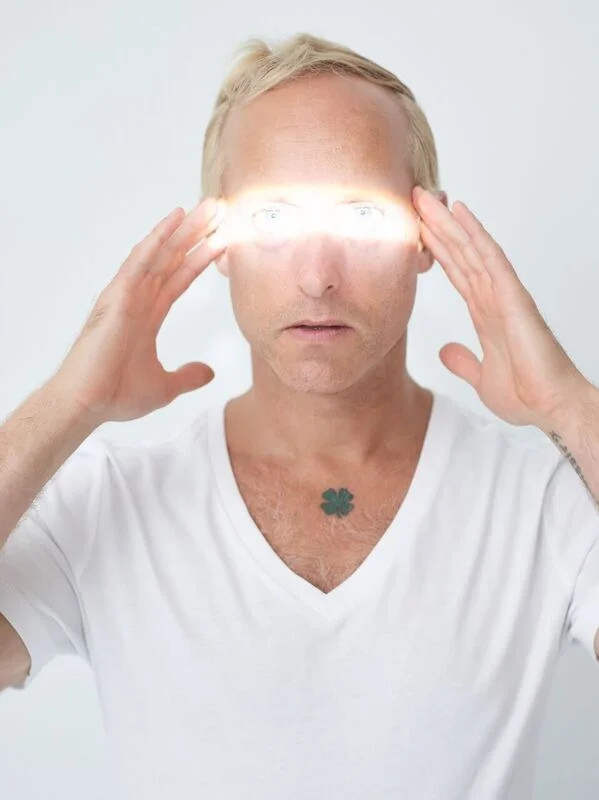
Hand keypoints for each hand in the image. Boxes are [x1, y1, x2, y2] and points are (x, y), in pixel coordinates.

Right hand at [49, 197, 226, 425]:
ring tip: (206, 208)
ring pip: (160, 254)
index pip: (180, 278)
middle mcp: (138, 300)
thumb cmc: (116, 396)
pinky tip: (173, 222)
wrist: (88, 405)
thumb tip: (209, 372)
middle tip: (218, 209)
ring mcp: (127, 296)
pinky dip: (156, 240)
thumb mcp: (165, 386)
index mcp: (148, 315)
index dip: (200, 258)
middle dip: (195, 234)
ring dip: (183, 230)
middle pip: (172, 259)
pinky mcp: (117, 297)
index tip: (220, 240)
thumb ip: (188, 376)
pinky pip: (139, 262)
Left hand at [412, 185, 586, 427]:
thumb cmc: (527, 395)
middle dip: (436, 226)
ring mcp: (504, 295)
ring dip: (448, 222)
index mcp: (485, 314)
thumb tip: (444, 351)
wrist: (551, 409)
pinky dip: (476, 234)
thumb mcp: (481, 378)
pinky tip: (461, 213)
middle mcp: (493, 298)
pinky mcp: (514, 298)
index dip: (435, 249)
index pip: (456, 273)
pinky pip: (492, 259)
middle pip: (459, 254)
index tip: (415, 228)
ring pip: (471, 249)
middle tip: (414, 197)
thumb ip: (463, 361)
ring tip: (427, 196)